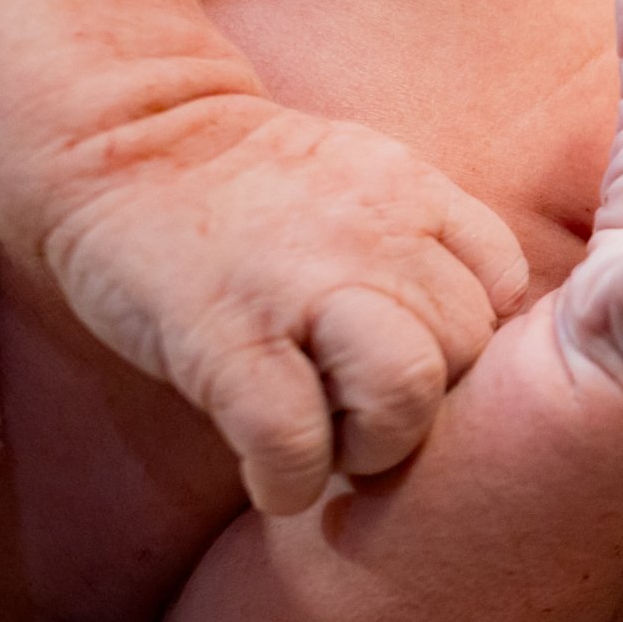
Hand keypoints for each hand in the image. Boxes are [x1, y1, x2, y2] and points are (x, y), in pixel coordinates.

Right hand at [40, 99, 529, 514]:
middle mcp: (375, 236)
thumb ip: (429, 237)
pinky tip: (271, 475)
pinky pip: (294, 438)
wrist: (121, 142)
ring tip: (335, 449)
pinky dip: (291, 479)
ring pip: (405, 391)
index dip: (467, 337)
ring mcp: (302, 287)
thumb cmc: (251, 186)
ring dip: (376, 445)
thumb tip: (484, 323)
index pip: (501, 283)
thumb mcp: (367, 175)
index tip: (423, 359)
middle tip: (369, 417)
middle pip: (465, 349)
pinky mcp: (225, 338)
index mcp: (413, 194)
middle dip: (427, 402)